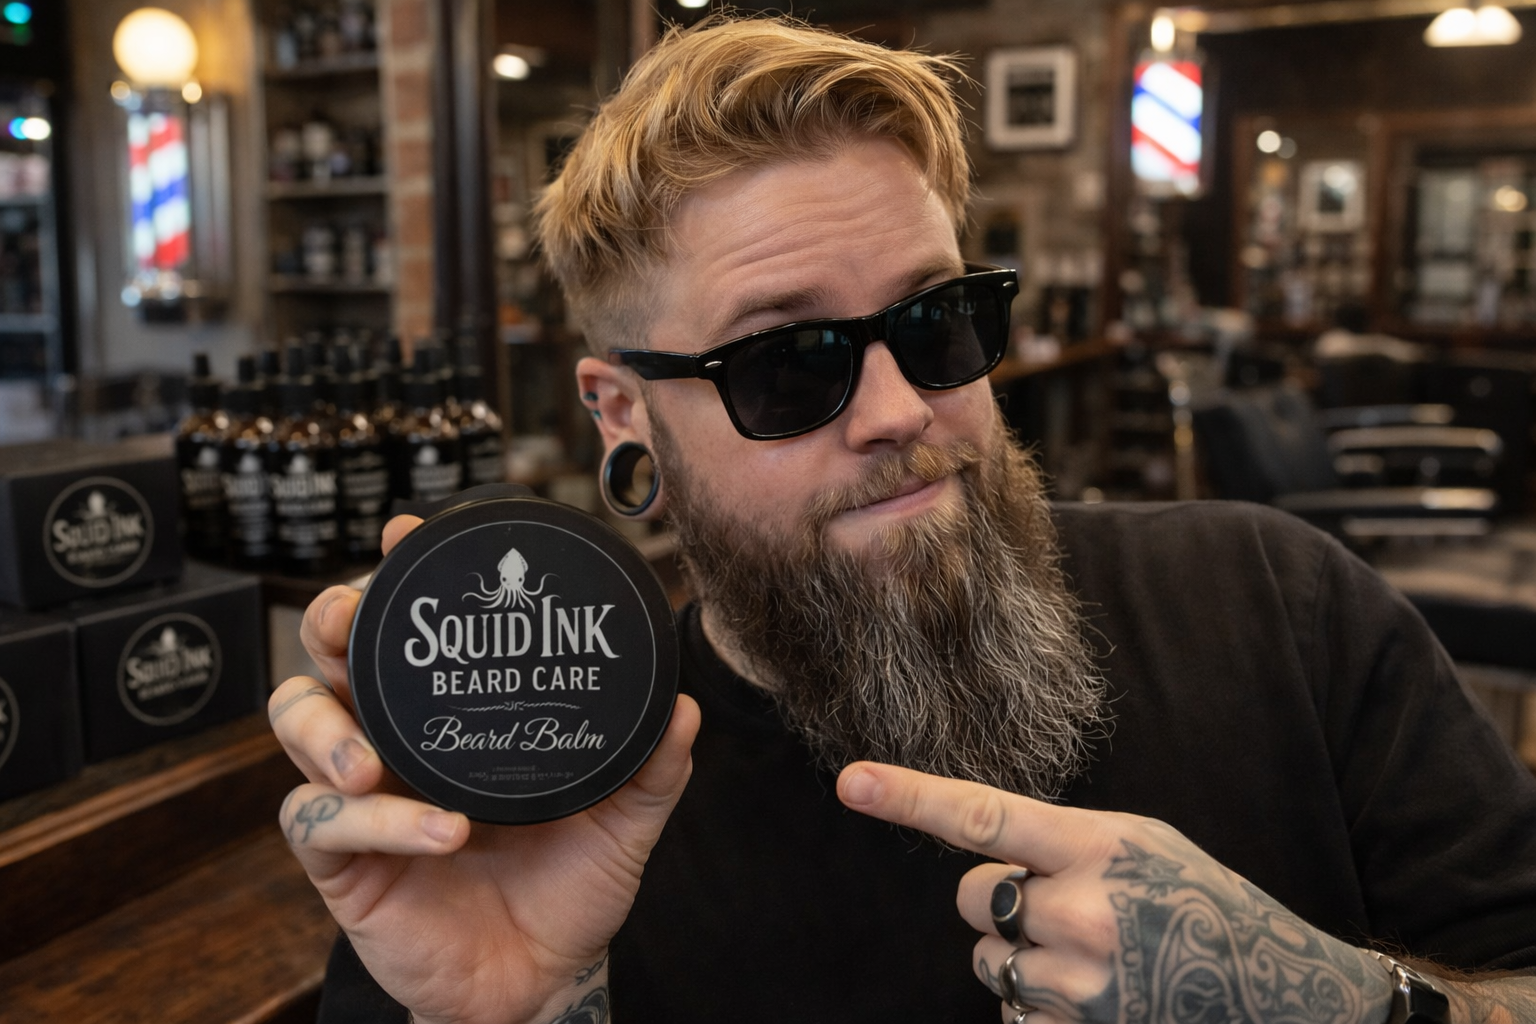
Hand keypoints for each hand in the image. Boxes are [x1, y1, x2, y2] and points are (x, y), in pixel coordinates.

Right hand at [269, 514, 700, 1023]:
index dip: (400, 578)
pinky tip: (439, 829)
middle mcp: (397, 742)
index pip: (413, 630)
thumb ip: (652, 767)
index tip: (407, 534)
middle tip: (351, 619)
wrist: (543, 979)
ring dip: (323, 728)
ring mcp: (364, 798)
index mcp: (454, 716)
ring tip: (368, 758)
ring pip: (296, 727)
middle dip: (329, 626)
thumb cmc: (570, 888)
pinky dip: (378, 821)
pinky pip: (321, 825)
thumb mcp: (623, 820)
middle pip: (327, 659)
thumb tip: (683, 706)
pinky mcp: (344, 863)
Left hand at [838, 763, 1392, 1023]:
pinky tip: (1098, 999)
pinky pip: (1012, 1015)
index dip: (909, 798)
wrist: (1278, 995)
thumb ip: (1060, 844)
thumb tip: (979, 849)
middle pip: (972, 898)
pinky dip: (1040, 1010)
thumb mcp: (1141, 847)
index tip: (851, 783)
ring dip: (1023, 959)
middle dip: (1000, 902)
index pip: (983, 816)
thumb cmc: (1202, 906)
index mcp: (1098, 848)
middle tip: (1065, 909)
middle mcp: (1081, 915)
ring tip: (1095, 960)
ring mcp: (1078, 986)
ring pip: (988, 962)